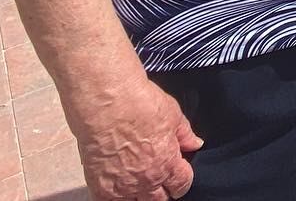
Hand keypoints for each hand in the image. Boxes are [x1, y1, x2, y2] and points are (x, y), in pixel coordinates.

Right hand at [75, 76, 201, 200]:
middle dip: (162, 190)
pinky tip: (117, 186)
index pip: (181, 184)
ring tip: (138, 183)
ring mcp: (122, 186)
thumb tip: (195, 144)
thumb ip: (185, 134)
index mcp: (168, 163)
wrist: (106, 103)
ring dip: (139, 196)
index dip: (181, 180)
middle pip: (159, 199)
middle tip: (159, 180)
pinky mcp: (99, 186)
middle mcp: (147, 180)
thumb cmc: (139, 104)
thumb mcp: (173, 114)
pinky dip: (115, 197)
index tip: (179, 174)